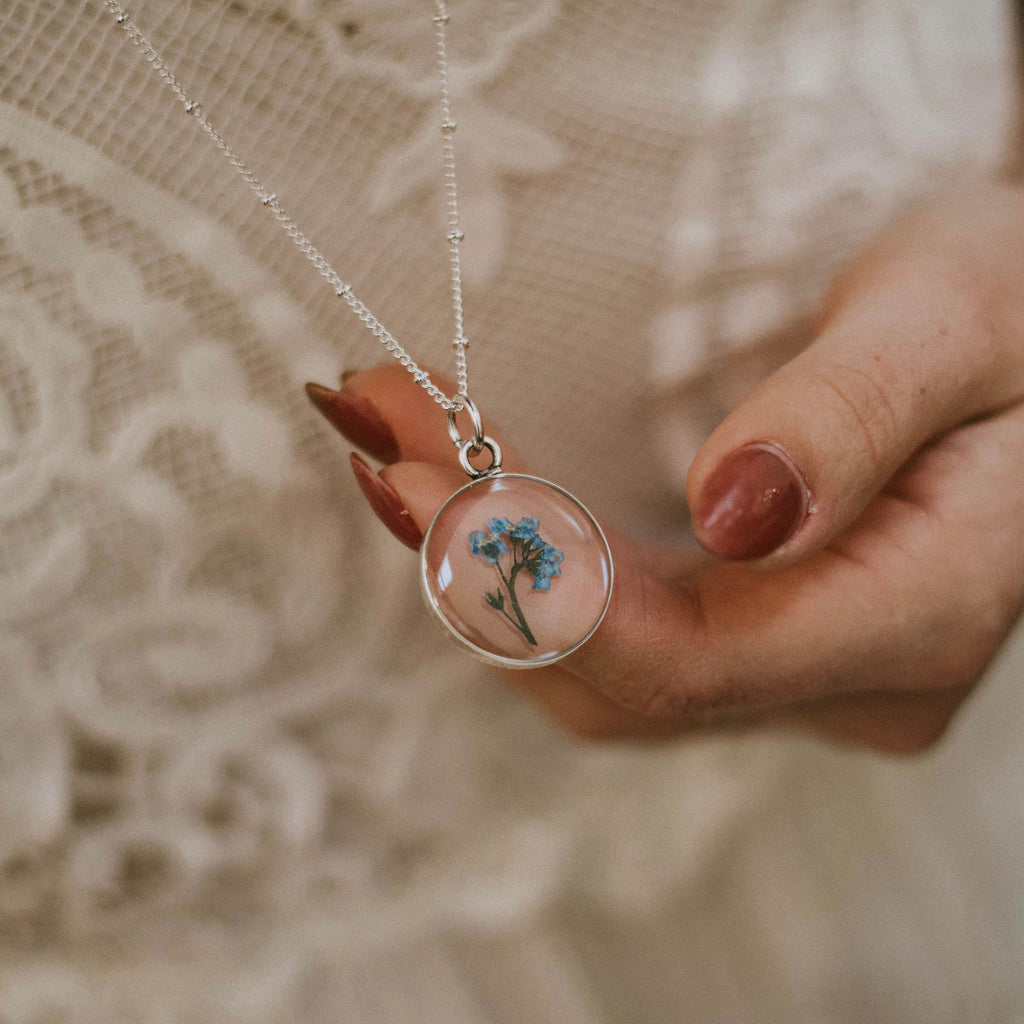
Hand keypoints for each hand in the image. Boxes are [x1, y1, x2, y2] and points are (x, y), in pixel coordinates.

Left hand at [307, 184, 1023, 753]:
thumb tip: (732, 512)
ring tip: (397, 439)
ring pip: (599, 669)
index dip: (536, 581)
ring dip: (481, 566)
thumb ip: (851, 418)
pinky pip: (615, 638)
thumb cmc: (1013, 306)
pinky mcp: (758, 641)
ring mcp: (800, 674)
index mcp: (920, 615)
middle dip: (476, 560)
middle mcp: (851, 681)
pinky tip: (465, 492)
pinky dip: (526, 571)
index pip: (687, 660)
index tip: (415, 473)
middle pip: (618, 673)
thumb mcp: (956, 317)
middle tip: (379, 423)